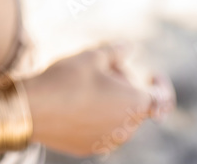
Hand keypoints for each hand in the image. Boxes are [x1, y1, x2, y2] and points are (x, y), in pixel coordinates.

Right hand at [23, 42, 174, 155]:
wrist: (34, 108)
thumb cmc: (67, 78)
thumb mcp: (94, 55)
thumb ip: (118, 51)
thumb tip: (130, 49)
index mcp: (134, 103)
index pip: (162, 99)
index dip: (161, 85)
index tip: (153, 75)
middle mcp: (126, 128)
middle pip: (135, 104)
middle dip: (125, 86)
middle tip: (102, 68)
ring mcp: (108, 142)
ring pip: (118, 118)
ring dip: (111, 102)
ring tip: (85, 84)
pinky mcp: (89, 148)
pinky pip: (101, 130)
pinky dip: (96, 116)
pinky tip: (75, 101)